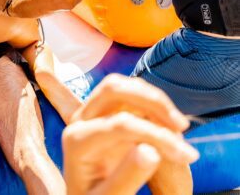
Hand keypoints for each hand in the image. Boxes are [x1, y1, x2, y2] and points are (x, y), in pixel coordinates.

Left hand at [63, 74, 197, 194]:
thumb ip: (127, 178)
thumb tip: (152, 151)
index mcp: (76, 140)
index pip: (120, 124)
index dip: (156, 135)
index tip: (186, 156)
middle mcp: (79, 119)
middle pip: (113, 89)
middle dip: (151, 101)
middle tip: (182, 126)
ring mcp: (90, 113)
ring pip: (120, 86)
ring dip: (152, 98)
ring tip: (179, 125)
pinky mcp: (103, 113)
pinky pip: (126, 95)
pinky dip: (149, 102)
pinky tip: (168, 124)